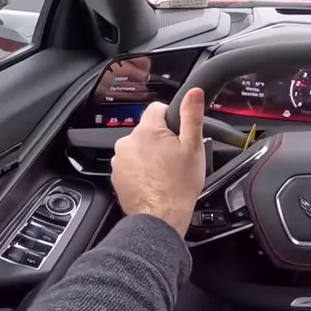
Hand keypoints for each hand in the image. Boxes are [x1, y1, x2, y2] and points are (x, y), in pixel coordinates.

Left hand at [111, 89, 206, 235]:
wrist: (160, 218)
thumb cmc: (178, 186)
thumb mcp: (193, 147)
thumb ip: (192, 116)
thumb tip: (194, 92)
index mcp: (147, 131)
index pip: (157, 108)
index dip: (171, 119)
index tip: (179, 134)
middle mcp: (128, 141)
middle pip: (147, 129)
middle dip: (160, 139)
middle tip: (175, 157)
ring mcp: (120, 159)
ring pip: (138, 147)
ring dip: (149, 154)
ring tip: (164, 171)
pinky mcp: (117, 175)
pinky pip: (130, 163)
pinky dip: (140, 169)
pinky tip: (153, 180)